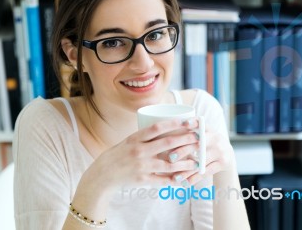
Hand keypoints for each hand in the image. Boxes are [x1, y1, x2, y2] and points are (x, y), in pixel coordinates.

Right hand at [83, 118, 200, 193]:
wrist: (102, 175)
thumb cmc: (117, 155)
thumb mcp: (128, 141)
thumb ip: (145, 138)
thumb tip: (167, 130)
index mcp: (135, 138)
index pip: (157, 128)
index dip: (174, 123)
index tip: (188, 121)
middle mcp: (138, 151)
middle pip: (167, 143)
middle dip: (185, 140)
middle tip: (199, 138)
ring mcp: (141, 166)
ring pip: (168, 163)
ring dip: (185, 162)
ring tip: (196, 161)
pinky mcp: (142, 180)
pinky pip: (162, 180)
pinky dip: (174, 179)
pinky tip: (184, 178)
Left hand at [168, 123, 234, 185]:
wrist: (227, 154)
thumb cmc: (205, 142)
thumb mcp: (201, 133)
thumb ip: (186, 132)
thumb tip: (162, 132)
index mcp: (207, 128)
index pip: (200, 123)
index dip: (193, 122)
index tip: (184, 124)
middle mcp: (215, 138)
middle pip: (198, 144)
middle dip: (183, 151)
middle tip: (170, 158)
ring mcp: (220, 151)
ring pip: (201, 161)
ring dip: (187, 170)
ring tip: (175, 177)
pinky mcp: (222, 163)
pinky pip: (206, 172)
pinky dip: (194, 178)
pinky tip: (185, 183)